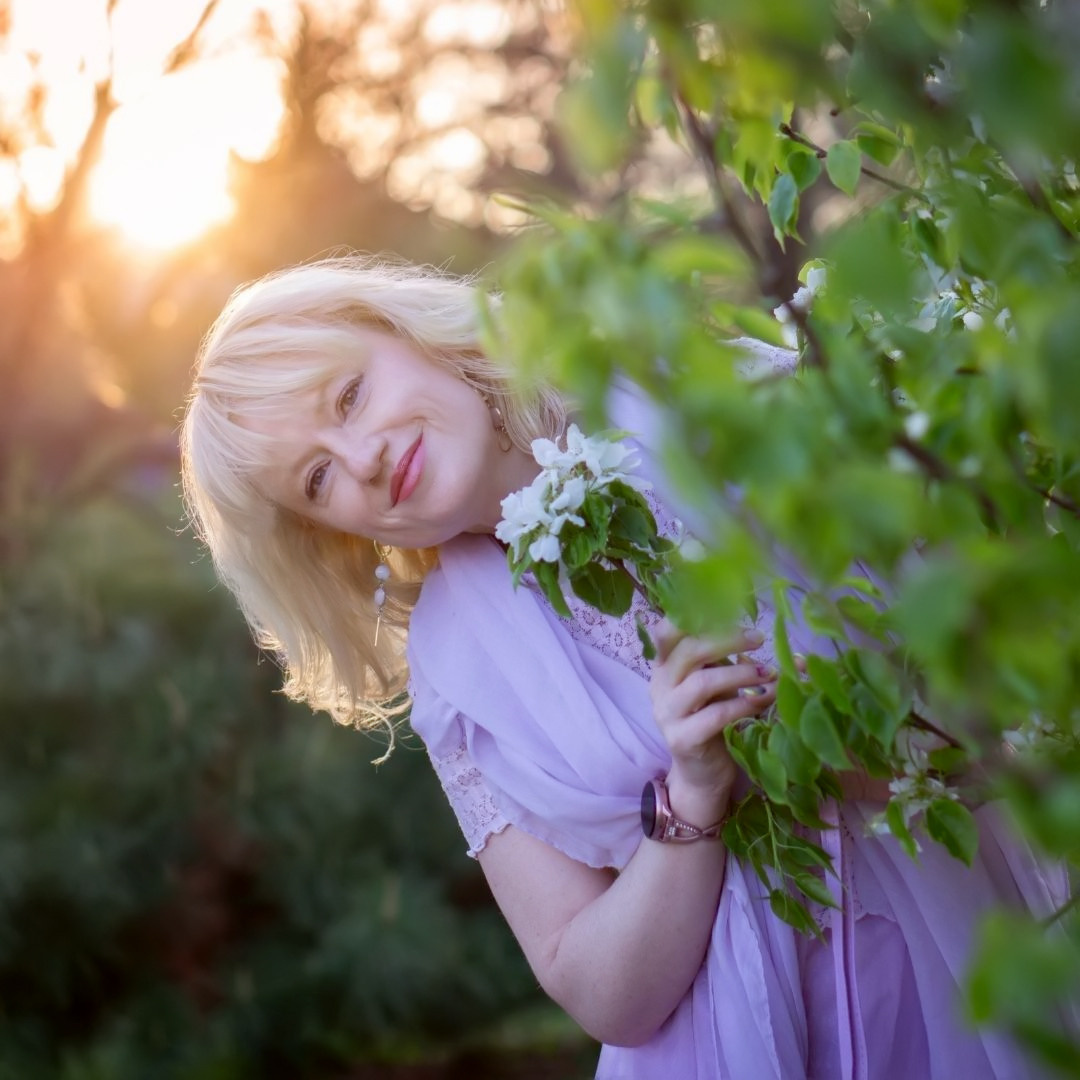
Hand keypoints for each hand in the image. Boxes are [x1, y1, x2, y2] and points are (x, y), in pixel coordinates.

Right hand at [649, 620, 777, 819]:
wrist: (701, 774)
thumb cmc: (710, 721)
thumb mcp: (713, 685)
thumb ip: (724, 661)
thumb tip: (762, 636)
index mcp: (664, 667)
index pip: (666, 632)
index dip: (694, 617)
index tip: (729, 613)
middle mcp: (660, 686)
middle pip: (689, 651)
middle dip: (727, 640)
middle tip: (758, 638)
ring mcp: (667, 714)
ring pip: (703, 683)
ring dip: (741, 674)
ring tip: (768, 673)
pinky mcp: (682, 739)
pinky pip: (716, 715)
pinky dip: (744, 705)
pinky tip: (763, 700)